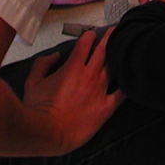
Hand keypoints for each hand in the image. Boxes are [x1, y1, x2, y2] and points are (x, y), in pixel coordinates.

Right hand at [21, 28, 122, 153]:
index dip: (89, 35)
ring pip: (112, 67)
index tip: (91, 33)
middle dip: (108, 38)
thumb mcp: (33, 82)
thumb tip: (55, 55)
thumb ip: (42, 64)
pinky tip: (130, 79)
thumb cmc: (39, 109)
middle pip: (103, 51)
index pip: (85, 44)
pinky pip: (121, 94)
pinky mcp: (105, 107)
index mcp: (73, 67)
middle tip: (114, 31)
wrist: (49, 133)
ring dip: (117, 55)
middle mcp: (89, 76)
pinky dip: (126, 85)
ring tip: (122, 47)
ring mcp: (99, 90)